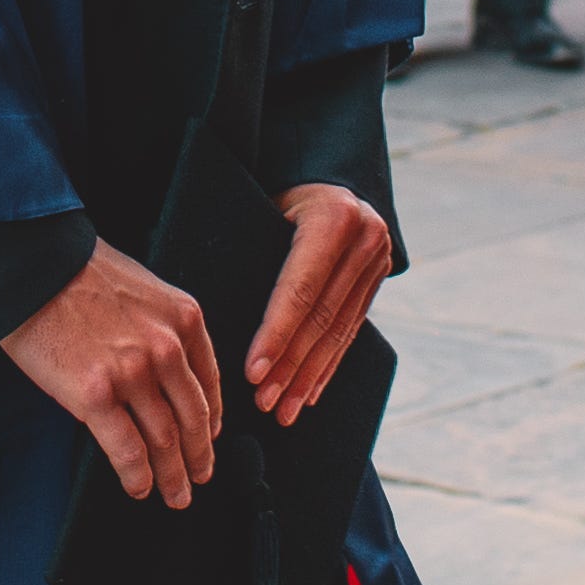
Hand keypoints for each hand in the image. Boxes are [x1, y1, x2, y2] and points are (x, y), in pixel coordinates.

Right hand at [1, 241, 223, 507]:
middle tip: (199, 476)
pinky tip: (140, 488)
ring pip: (165, 440)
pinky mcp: (96, 395)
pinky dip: (138, 476)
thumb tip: (164, 370)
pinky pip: (127, 450)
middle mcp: (167, 348)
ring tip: (175, 494)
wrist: (31, 265)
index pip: (208, 382)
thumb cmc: (76, 271)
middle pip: (193, 417)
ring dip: (173, 475)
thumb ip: (160, 327)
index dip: (211, 418)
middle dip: (199, 455)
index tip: (208, 437)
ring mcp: (133, 374)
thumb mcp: (141, 288)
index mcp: (183, 318)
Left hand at [247, 185, 392, 423]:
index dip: (276, 335)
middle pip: (321, 316)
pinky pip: (352, 329)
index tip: (252, 373)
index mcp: (332, 217)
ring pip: (339, 330)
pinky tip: (311, 394)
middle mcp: (364, 237)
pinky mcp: (381, 277)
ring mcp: (377, 258)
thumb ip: (247, 252)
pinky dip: (328, 365)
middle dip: (291, 365)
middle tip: (264, 403)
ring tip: (284, 411)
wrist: (326, 174)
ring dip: (309, 376)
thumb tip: (203, 312)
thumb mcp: (260, 209)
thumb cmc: (272, 196)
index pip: (299, 289)